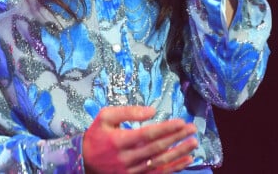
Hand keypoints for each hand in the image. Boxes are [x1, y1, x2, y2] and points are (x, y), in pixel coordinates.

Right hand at [83, 106, 197, 172]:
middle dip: (176, 138)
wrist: (84, 161)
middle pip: (157, 148)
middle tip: (192, 129)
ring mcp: (131, 172)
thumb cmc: (97, 134)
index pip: (148, 134)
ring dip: (179, 153)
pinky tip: (186, 160)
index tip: (181, 121)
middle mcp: (127, 158)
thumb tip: (152, 111)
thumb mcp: (106, 116)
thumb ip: (128, 112)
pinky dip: (173, 168)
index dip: (166, 128)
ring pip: (159, 163)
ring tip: (194, 143)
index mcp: (119, 141)